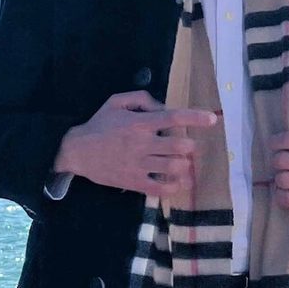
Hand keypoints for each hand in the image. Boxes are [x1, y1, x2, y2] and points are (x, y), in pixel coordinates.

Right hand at [55, 91, 219, 196]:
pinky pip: (160, 188)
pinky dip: (174, 187)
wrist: (76, 151)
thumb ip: (141, 99)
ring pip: (174, 167)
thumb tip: (162, 107)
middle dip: (190, 146)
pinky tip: (178, 183)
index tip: (212, 119)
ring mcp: (139, 164)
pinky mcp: (134, 182)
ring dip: (184, 166)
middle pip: (180, 146)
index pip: (174, 118)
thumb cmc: (98, 125)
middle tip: (188, 147)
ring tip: (183, 164)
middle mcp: (143, 143)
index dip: (196, 118)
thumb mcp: (115, 102)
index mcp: (140, 123)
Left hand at [269, 124, 288, 214]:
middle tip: (280, 162)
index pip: (288, 139)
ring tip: (285, 176)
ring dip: (279, 178)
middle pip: (281, 160)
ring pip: (281, 179)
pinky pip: (285, 198)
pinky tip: (286, 190)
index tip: (273, 144)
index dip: (275, 141)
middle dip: (277, 161)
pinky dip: (281, 195)